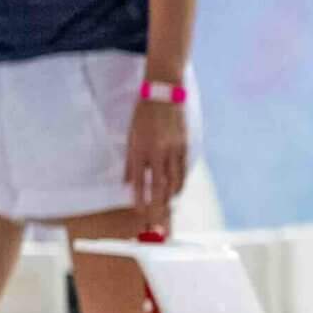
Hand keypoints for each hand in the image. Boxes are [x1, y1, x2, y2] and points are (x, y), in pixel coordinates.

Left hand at [126, 97, 186, 217]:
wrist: (164, 95)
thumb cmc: (143, 114)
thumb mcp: (131, 135)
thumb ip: (129, 161)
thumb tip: (127, 182)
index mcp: (140, 148)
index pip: (139, 180)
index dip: (139, 198)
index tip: (140, 210)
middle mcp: (157, 152)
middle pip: (159, 185)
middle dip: (158, 204)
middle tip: (157, 218)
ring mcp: (173, 150)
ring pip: (174, 180)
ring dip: (170, 196)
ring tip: (167, 206)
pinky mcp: (185, 146)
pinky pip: (183, 170)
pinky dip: (180, 183)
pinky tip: (177, 190)